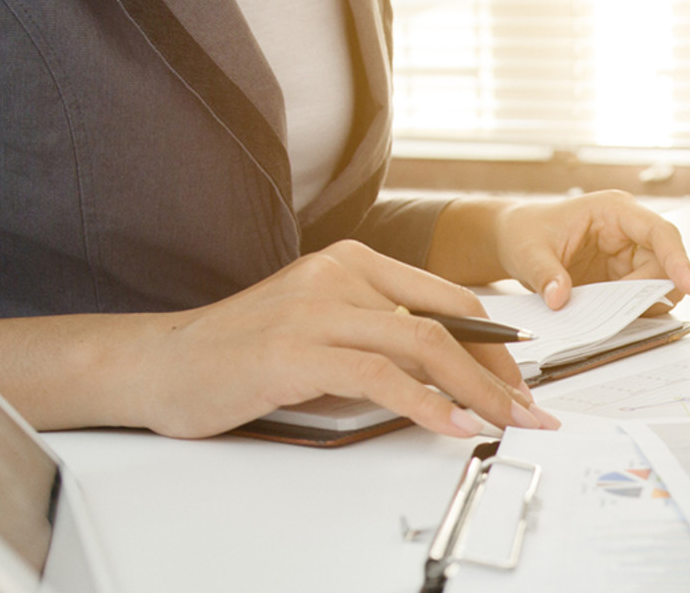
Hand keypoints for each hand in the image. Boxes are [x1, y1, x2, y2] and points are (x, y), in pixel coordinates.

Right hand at [118, 241, 555, 437]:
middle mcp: (339, 274)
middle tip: (530, 411)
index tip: (523, 381)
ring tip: (507, 424)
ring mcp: (318, 308)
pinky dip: (428, 405)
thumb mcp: (320, 329)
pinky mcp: (297, 351)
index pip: (448, 298)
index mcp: (351, 262)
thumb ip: (375, 337)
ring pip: (424, 345)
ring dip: (478, 391)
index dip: (496, 343)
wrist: (159, 363)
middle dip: (501, 373)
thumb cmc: (237, 351)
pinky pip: (382, 376)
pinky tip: (453, 426)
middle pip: (448, 322)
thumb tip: (446, 375)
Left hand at [491, 191, 689, 310]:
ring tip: (612, 313)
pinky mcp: (622, 275)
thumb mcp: (528, 253)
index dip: (678, 259)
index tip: (689, 286)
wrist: (515, 238)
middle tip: (624, 311)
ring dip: (644, 301)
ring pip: (658, 281)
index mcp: (613, 210)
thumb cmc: (525, 232)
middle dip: (654, 289)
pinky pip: (641, 294)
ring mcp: (628, 253)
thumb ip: (545, 275)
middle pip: (665, 262)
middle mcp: (628, 230)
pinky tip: (613, 316)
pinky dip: (633, 309)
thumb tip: (560, 299)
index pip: (659, 232)